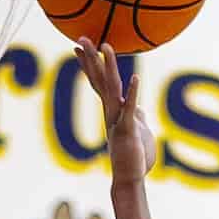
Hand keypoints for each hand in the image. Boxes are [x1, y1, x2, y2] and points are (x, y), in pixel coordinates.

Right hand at [74, 38, 155, 181]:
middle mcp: (110, 112)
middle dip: (91, 58)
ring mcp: (116, 120)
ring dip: (109, 67)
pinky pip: (129, 109)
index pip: (98, 82)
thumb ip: (136, 118)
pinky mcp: (127, 131)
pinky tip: (135, 77)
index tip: (79, 46)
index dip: (89, 64)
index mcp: (111, 110)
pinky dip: (132, 93)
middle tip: (81, 38)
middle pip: (99, 80)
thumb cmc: (133, 158)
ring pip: (111, 89)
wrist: (129, 179)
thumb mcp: (137, 132)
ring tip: (105, 46)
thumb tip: (139, 108)